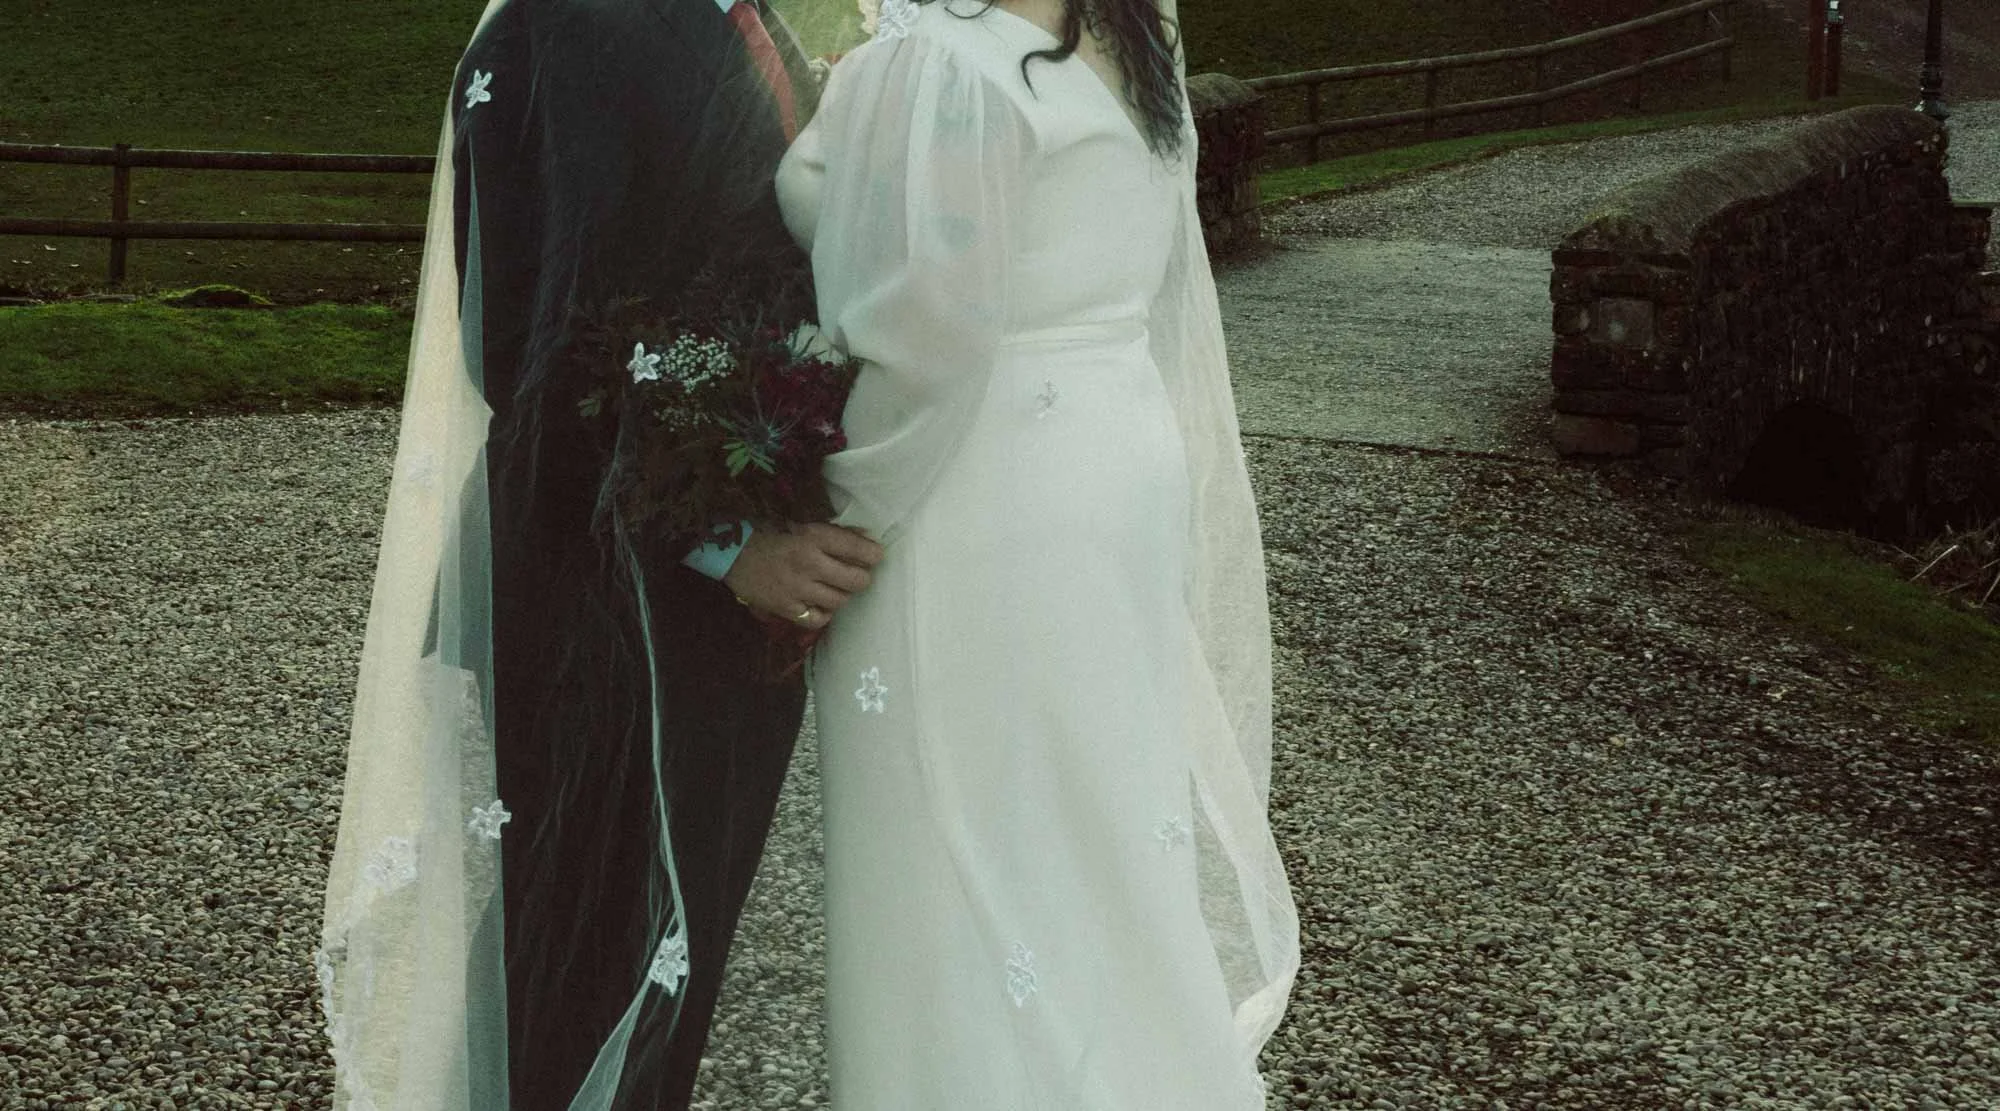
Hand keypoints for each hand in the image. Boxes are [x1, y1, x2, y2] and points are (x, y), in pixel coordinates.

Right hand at [723, 521, 884, 629]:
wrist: (731, 552)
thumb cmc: (769, 531)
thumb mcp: (801, 522)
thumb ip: (833, 532)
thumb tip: (867, 537)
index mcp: (813, 537)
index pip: (857, 549)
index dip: (873, 554)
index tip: (876, 555)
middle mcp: (809, 563)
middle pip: (856, 580)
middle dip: (862, 577)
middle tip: (859, 574)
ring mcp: (797, 589)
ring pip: (840, 601)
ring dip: (843, 594)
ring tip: (836, 587)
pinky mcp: (785, 608)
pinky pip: (818, 618)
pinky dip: (824, 613)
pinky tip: (820, 603)